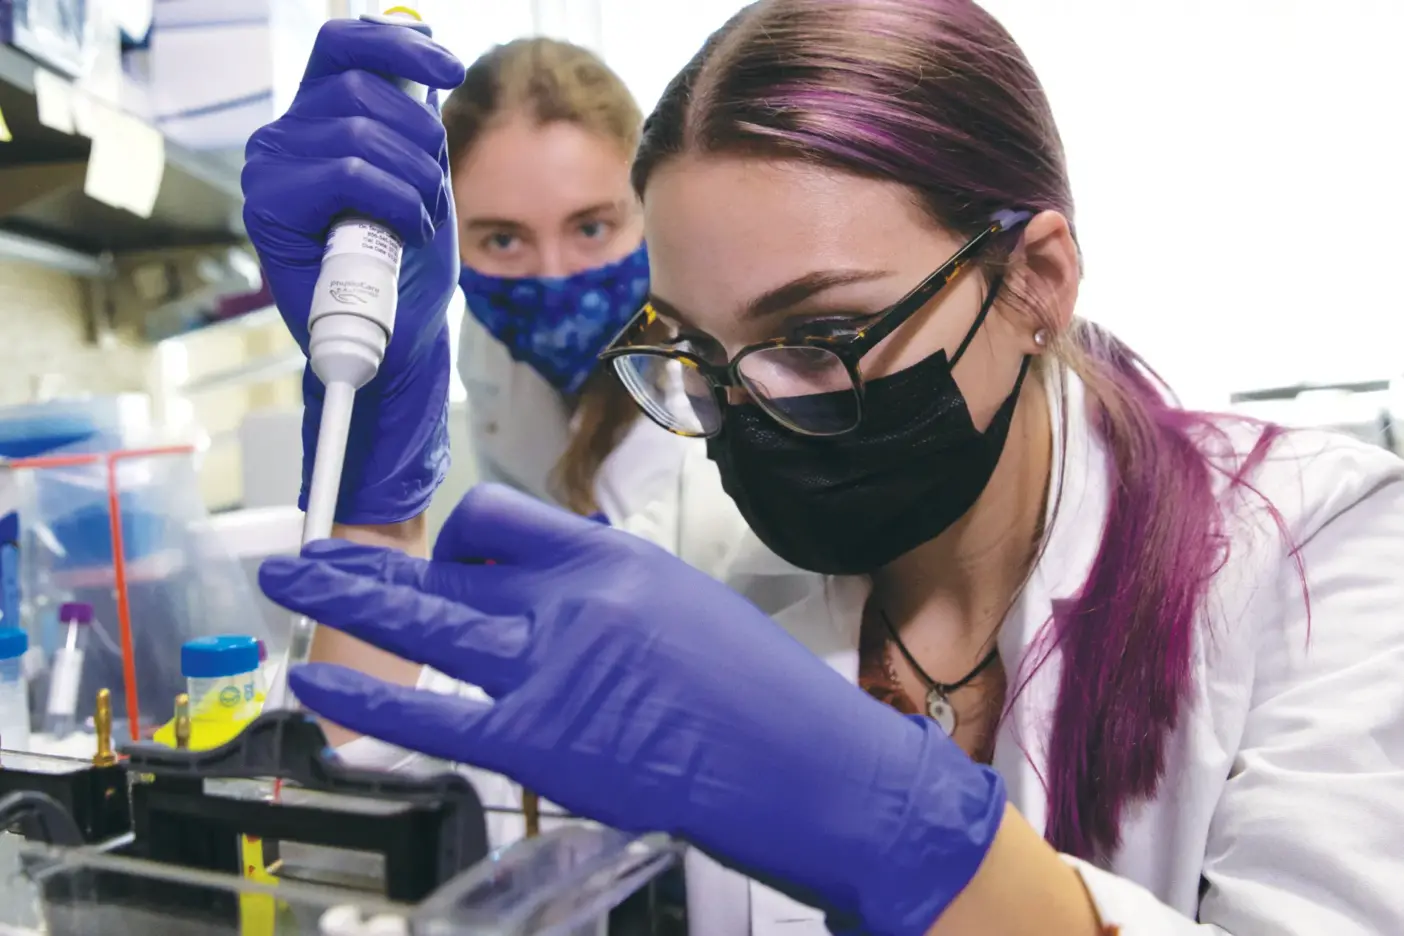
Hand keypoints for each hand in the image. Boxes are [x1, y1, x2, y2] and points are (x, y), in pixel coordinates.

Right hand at [242, 19, 465, 524]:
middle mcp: (285, 136)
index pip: (345, 46)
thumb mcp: (424, 178)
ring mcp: (269, 170)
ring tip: (416, 224)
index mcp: (320, 118)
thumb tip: (425, 65)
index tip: (451, 66)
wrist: (399, 339)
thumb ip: (414, 124)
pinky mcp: (267, 207)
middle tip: (431, 196)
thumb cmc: (409, 264)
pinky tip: (401, 236)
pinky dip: (395, 204)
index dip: (399, 41)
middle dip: (421, 141)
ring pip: (358, 133)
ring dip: (414, 182)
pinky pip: (347, 174)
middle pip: (362, 88)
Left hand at [259, 485, 1006, 935]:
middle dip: (362, 557)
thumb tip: (537, 600)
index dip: (454, 539)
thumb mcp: (682, 606)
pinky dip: (362, 701)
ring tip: (287, 583)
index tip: (441, 563)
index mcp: (612, 559)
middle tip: (304, 552)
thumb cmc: (764, 696)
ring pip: (420, 619)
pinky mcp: (541, 743)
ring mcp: (552, 669)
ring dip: (341, 599)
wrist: (814, 769)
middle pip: (442, 560)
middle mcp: (574, 600)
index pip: (497, 518)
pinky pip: (428, 714)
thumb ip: (600, 595)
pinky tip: (315, 685)